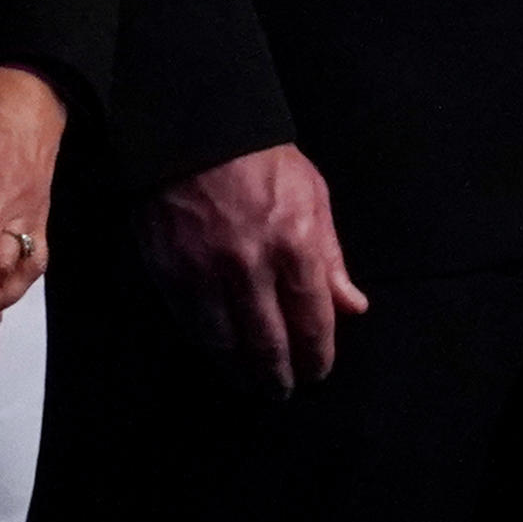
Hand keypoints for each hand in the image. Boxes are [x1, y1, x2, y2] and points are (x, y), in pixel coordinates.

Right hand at [140, 142, 367, 394]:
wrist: (195, 131)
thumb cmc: (262, 161)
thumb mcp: (314, 197)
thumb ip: (331, 258)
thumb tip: (353, 307)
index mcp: (295, 243)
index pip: (312, 320)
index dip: (317, 355)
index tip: (318, 371)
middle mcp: (252, 265)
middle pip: (269, 343)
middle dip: (281, 375)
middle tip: (284, 391)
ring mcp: (206, 272)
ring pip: (226, 344)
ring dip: (242, 372)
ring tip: (252, 383)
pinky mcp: (169, 274)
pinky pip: (192, 326)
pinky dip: (209, 347)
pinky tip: (220, 354)